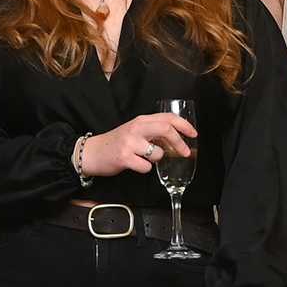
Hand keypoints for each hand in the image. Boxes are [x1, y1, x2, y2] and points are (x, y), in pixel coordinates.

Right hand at [81, 111, 197, 178]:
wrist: (92, 152)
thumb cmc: (116, 143)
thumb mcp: (135, 131)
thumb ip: (153, 132)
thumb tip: (176, 139)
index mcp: (141, 121)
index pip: (168, 118)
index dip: (184, 125)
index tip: (194, 134)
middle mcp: (136, 128)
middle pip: (166, 129)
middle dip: (180, 143)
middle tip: (185, 152)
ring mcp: (130, 143)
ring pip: (157, 153)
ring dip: (156, 159)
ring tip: (144, 158)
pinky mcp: (124, 157)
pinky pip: (146, 167)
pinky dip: (144, 169)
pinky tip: (135, 165)